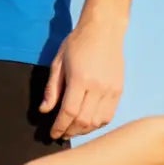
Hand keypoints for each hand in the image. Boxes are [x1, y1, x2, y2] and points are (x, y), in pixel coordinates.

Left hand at [42, 17, 124, 140]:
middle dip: (70, 131)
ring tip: (73, 130)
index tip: (52, 134)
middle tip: (62, 134)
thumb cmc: (77, 43)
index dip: (59, 127)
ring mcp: (111, 89)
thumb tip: (44, 110)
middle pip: (84, 121)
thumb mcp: (58, 63)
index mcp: (80, 79)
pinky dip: (98, 123)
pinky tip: (88, 123)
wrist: (104, 30)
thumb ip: (52, 89)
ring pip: (98, 121)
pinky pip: (109, 115)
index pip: (69, 112)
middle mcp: (98, 87)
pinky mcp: (119, 90)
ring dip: (84, 130)